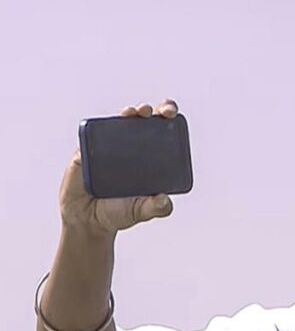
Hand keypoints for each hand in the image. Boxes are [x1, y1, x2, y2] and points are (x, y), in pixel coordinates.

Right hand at [60, 99, 179, 236]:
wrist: (87, 220)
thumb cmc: (118, 213)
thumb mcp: (140, 211)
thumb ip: (155, 208)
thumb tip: (165, 201)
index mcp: (150, 157)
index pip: (163, 131)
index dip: (168, 118)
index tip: (172, 114)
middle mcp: (131, 147)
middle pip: (143, 120)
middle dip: (151, 110)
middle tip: (156, 112)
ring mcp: (108, 146)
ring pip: (119, 122)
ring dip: (127, 112)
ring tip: (133, 113)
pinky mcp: (86, 150)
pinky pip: (91, 134)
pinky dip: (97, 127)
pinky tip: (104, 127)